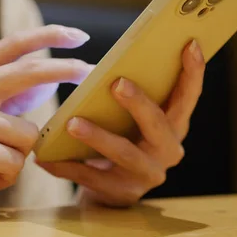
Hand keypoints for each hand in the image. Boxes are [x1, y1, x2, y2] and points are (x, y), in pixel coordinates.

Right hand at [0, 25, 92, 214]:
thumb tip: (42, 75)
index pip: (11, 45)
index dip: (48, 35)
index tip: (77, 34)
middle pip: (30, 72)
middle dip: (66, 70)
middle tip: (91, 72)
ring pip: (28, 133)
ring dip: (21, 156)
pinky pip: (14, 160)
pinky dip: (9, 175)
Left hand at [37, 40, 205, 206]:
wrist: (111, 188)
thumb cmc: (123, 139)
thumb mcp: (135, 120)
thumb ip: (135, 97)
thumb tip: (114, 65)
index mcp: (174, 126)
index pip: (188, 97)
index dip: (193, 72)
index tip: (189, 44)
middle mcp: (167, 151)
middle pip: (157, 125)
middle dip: (138, 103)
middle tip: (117, 83)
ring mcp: (146, 175)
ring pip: (123, 152)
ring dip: (97, 136)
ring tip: (71, 123)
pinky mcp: (120, 192)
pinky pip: (89, 176)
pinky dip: (65, 165)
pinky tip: (43, 157)